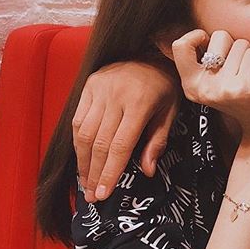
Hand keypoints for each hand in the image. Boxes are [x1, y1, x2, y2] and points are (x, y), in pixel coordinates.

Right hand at [73, 59, 179, 202]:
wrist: (154, 52)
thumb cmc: (167, 86)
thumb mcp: (172, 112)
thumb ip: (158, 140)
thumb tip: (146, 172)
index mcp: (140, 103)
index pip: (119, 145)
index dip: (110, 172)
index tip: (103, 194)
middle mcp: (115, 95)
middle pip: (99, 142)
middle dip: (94, 172)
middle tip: (92, 195)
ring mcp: (99, 88)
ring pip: (83, 132)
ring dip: (82, 160)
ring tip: (85, 182)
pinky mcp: (89, 84)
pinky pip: (78, 118)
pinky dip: (78, 141)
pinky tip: (82, 158)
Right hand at [173, 30, 249, 143]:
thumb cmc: (243, 95)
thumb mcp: (215, 81)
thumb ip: (203, 60)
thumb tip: (196, 32)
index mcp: (191, 86)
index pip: (180, 46)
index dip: (197, 35)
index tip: (211, 44)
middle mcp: (204, 88)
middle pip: (218, 36)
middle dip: (234, 45)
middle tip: (238, 67)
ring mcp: (224, 88)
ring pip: (240, 43)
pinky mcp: (245, 86)